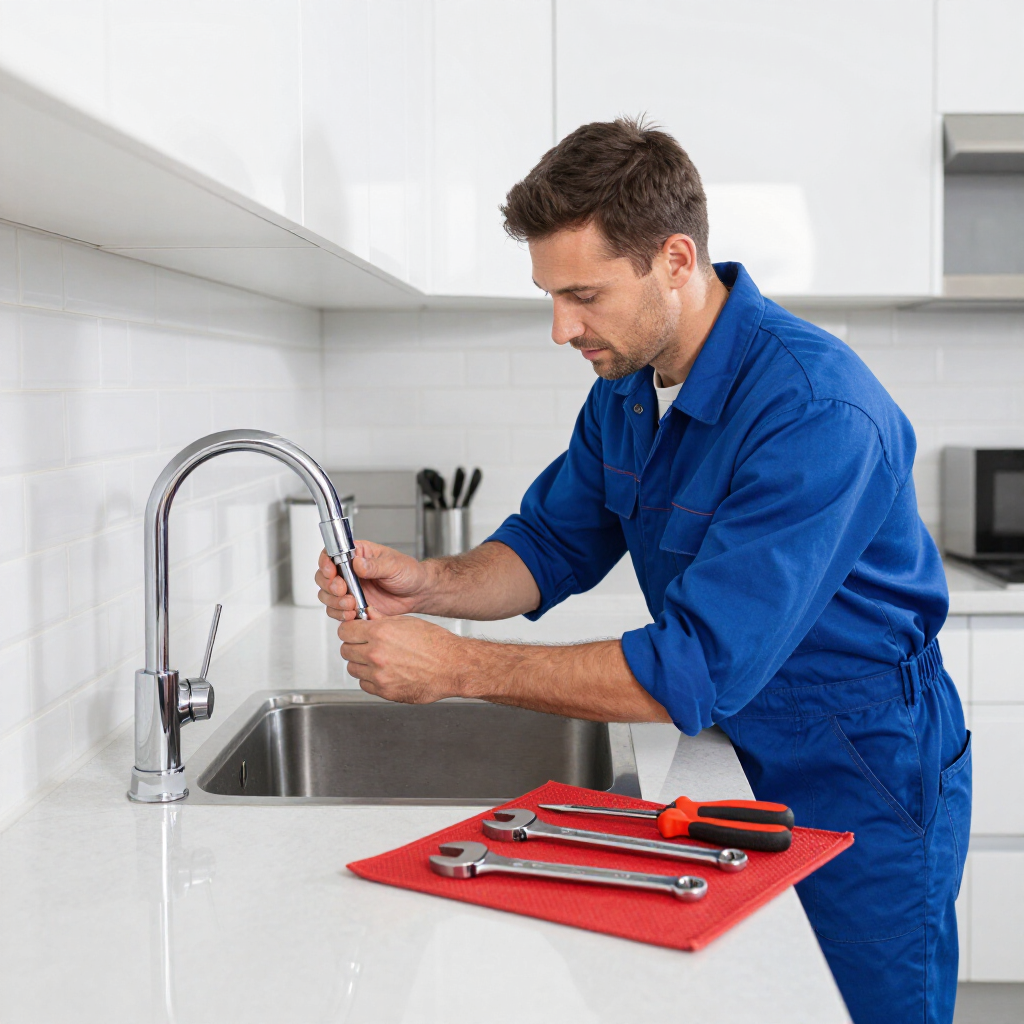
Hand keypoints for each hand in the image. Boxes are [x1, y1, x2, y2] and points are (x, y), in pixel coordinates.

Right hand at [316, 542, 428, 620]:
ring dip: (334, 602)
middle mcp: (349, 572)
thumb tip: (357, 563)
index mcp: (357, 554)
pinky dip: (341, 615)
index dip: (325, 563)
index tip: (331, 572)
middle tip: (343, 591)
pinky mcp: (353, 606)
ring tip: (351, 605)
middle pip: (323, 577)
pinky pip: (337, 611)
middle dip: (329, 586)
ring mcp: (350, 589)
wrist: (418, 594)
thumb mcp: (394, 565)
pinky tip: (353, 614)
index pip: (331, 554)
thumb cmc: (408, 573)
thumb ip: (375, 565)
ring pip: (327, 596)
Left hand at [338, 613, 463, 702]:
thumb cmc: (435, 643)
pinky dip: (370, 679)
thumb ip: (381, 620)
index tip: (353, 632)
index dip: (349, 630)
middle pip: (346, 650)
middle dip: (354, 647)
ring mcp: (379, 674)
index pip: (345, 631)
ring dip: (361, 664)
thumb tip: (366, 616)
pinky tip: (385, 672)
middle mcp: (376, 654)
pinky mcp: (384, 691)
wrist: (452, 667)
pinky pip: (364, 684)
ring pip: (352, 668)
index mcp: (380, 633)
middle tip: (366, 646)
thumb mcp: (407, 622)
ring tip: (379, 660)